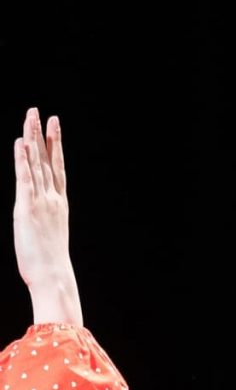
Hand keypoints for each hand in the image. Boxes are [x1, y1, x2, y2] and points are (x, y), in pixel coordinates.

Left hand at [14, 109, 79, 326]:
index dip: (56, 145)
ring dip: (33, 139)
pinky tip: (21, 143)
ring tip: (31, 117)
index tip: (54, 125)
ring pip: (37, 163)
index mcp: (59, 204)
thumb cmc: (51, 265)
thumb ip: (46, 222)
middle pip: (48, 160)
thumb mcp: (49, 237)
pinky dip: (23, 159)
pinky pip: (25, 178)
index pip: (57, 168)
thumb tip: (41, 220)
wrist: (53, 277)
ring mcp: (41, 201)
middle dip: (43, 134)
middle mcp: (52, 199)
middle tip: (40, 112)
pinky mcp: (27, 208)